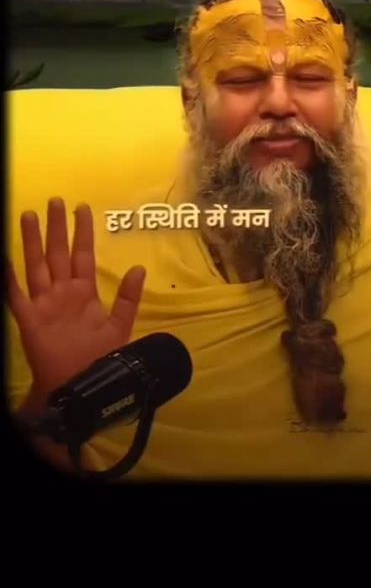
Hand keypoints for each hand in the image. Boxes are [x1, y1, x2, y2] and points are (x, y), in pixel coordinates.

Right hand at [6, 197, 145, 401]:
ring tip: (28, 215)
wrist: (81, 386)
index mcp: (83, 293)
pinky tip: (4, 260)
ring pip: (36, 266)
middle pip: (58, 254)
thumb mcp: (120, 325)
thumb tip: (140, 268)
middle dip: (56, 228)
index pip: (83, 255)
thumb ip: (129, 297)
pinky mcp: (29, 320)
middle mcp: (62, 294)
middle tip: (54, 201)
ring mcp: (44, 304)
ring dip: (32, 242)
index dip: (83, 232)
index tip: (82, 208)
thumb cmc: (99, 358)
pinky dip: (8, 278)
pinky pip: (15, 295)